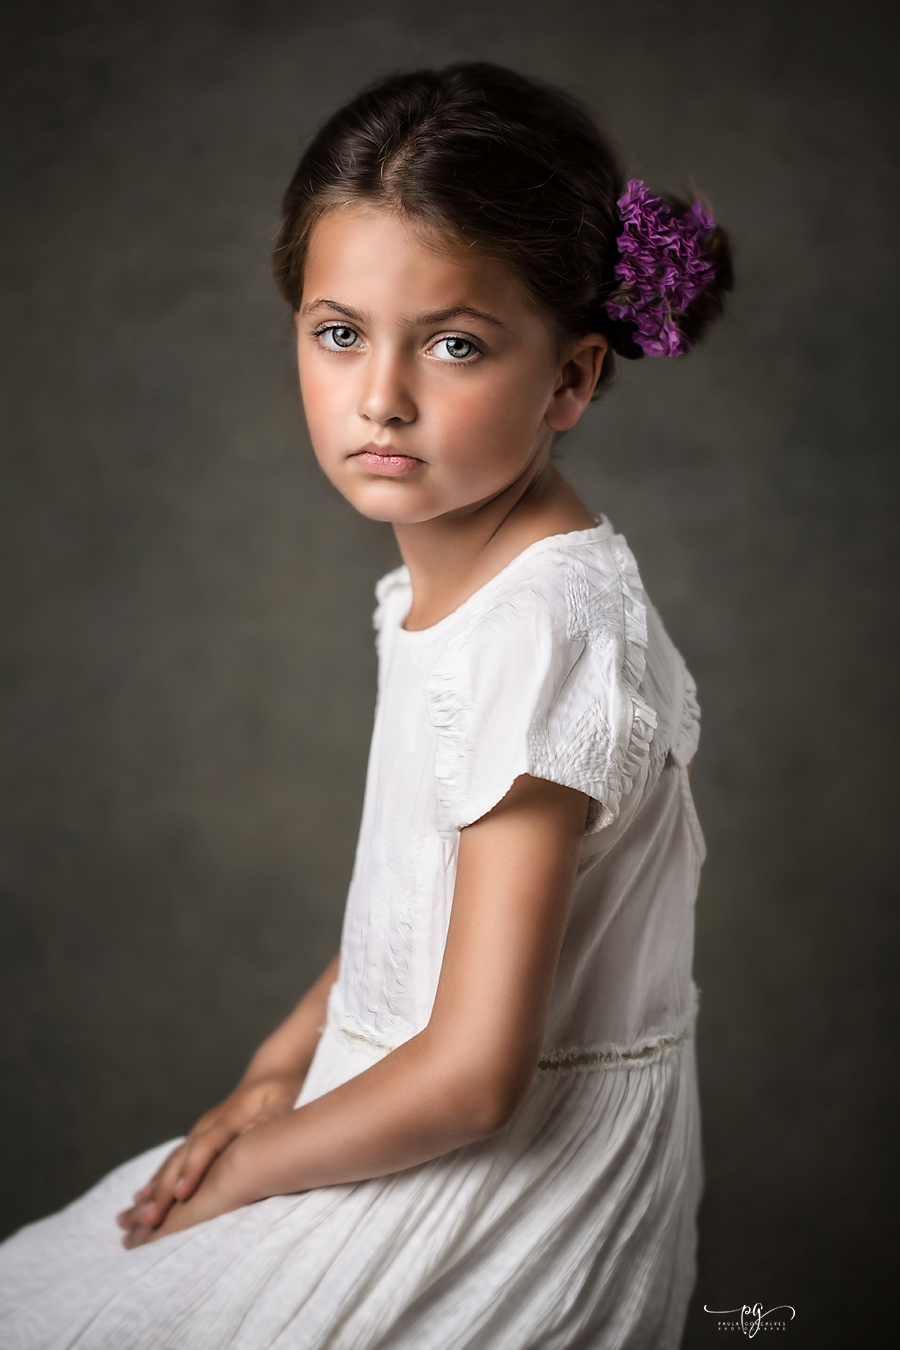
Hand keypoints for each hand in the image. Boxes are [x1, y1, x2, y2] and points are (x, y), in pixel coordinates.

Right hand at [116, 1072, 298, 1239]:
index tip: (182, 1195)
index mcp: (229, 1118)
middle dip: (164, 1190)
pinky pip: (174, 1161)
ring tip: (132, 1216)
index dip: (194, 1170)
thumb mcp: (281, 1102)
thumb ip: (269, 1118)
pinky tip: (141, 1199)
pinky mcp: (199, 1136)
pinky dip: (157, 1180)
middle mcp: (208, 1124)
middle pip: (181, 1158)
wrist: (269, 1072)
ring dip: (153, 1189)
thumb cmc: (279, 1090)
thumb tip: (254, 1131)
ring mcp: (200, 1130)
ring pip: (171, 1161)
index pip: (208, 1146)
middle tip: (148, 1220)